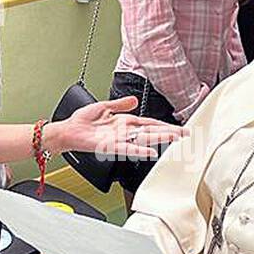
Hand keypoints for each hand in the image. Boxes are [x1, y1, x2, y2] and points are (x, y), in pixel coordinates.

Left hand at [50, 96, 185, 161]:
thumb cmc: (81, 122)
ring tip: (177, 140)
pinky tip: (151, 152)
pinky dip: (139, 150)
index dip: (164, 125)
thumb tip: (134, 100)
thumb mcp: (104, 107)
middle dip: (170, 133)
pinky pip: (128, 148)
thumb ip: (120, 104)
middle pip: (152, 131)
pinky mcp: (110, 145)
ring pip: (144, 139)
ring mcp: (119, 139)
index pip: (149, 123)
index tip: (179, 128)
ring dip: (160, 139)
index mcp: (124, 122)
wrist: (67, 131)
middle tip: (187, 136)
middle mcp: (124, 132)